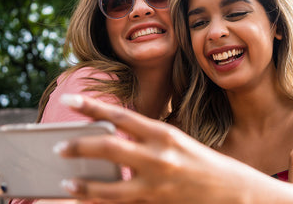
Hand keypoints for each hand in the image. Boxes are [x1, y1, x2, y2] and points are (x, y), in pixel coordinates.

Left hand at [55, 94, 266, 203]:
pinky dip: (100, 201)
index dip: (92, 106)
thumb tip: (114, 137)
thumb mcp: (178, 143)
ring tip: (65, 181)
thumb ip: (147, 140)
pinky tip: (86, 199)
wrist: (234, 193)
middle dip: (78, 145)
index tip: (70, 99)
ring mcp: (156, 184)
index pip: (120, 115)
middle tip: (57, 146)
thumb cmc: (205, 165)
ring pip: (107, 186)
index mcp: (164, 134)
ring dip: (82, 183)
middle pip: (107, 146)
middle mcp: (158, 156)